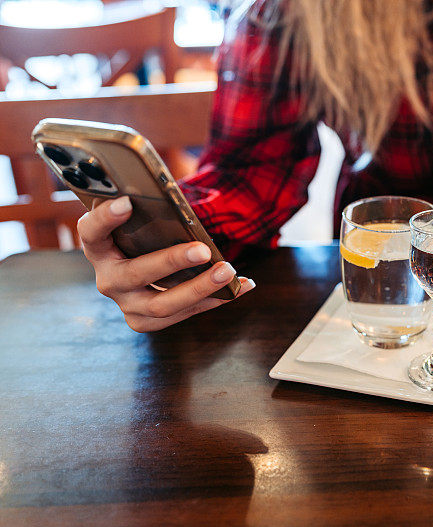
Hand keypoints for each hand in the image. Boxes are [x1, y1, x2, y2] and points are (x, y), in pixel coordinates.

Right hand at [77, 196, 255, 331]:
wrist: (142, 271)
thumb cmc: (143, 238)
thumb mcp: (140, 223)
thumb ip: (148, 213)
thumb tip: (177, 202)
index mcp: (99, 248)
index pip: (91, 232)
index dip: (105, 218)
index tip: (127, 202)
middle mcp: (108, 280)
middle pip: (136, 274)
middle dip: (172, 262)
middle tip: (203, 250)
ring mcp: (128, 305)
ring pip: (163, 305)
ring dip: (200, 288)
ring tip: (227, 271)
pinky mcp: (149, 321)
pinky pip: (187, 312)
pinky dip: (218, 298)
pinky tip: (243, 284)